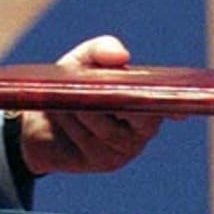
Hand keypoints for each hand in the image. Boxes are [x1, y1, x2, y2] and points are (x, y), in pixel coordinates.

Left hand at [17, 34, 162, 175]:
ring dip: (80, 106)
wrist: (38, 120)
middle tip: (88, 88)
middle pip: (134, 114)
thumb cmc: (70, 85)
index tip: (176, 109)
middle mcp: (140, 132)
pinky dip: (70, 121)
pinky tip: (58, 114)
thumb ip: (102, 50)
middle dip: (108, 98)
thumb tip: (122, 55)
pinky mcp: (101, 163)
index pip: (163, 107)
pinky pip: (87, 138)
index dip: (169, 106)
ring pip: (105, 125)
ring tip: (63, 97)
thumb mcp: (83, 62)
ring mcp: (122, 151)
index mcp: (145, 106)